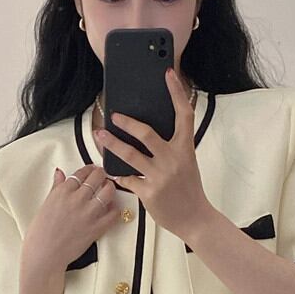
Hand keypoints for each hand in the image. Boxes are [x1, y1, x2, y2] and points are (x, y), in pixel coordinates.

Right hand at [22, 164, 119, 271]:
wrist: (44, 254)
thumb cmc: (41, 233)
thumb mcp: (46, 204)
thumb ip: (56, 187)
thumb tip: (59, 174)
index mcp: (63, 191)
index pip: (81, 172)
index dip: (89, 169)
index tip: (91, 170)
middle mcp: (77, 199)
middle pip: (97, 177)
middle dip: (101, 174)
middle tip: (102, 177)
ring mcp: (89, 213)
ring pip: (108, 191)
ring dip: (110, 188)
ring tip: (108, 190)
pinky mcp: (97, 227)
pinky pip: (113, 214)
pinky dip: (114, 209)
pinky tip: (111, 209)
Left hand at [93, 68, 211, 239]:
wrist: (195, 219)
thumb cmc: (189, 189)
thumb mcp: (186, 163)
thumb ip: (171, 147)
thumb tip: (147, 131)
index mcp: (185, 148)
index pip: (184, 114)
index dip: (176, 92)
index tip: (169, 73)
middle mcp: (173, 159)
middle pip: (147, 133)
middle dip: (127, 122)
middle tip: (114, 114)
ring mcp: (160, 176)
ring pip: (130, 155)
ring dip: (112, 144)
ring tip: (99, 135)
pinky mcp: (148, 193)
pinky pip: (127, 179)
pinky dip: (118, 174)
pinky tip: (110, 171)